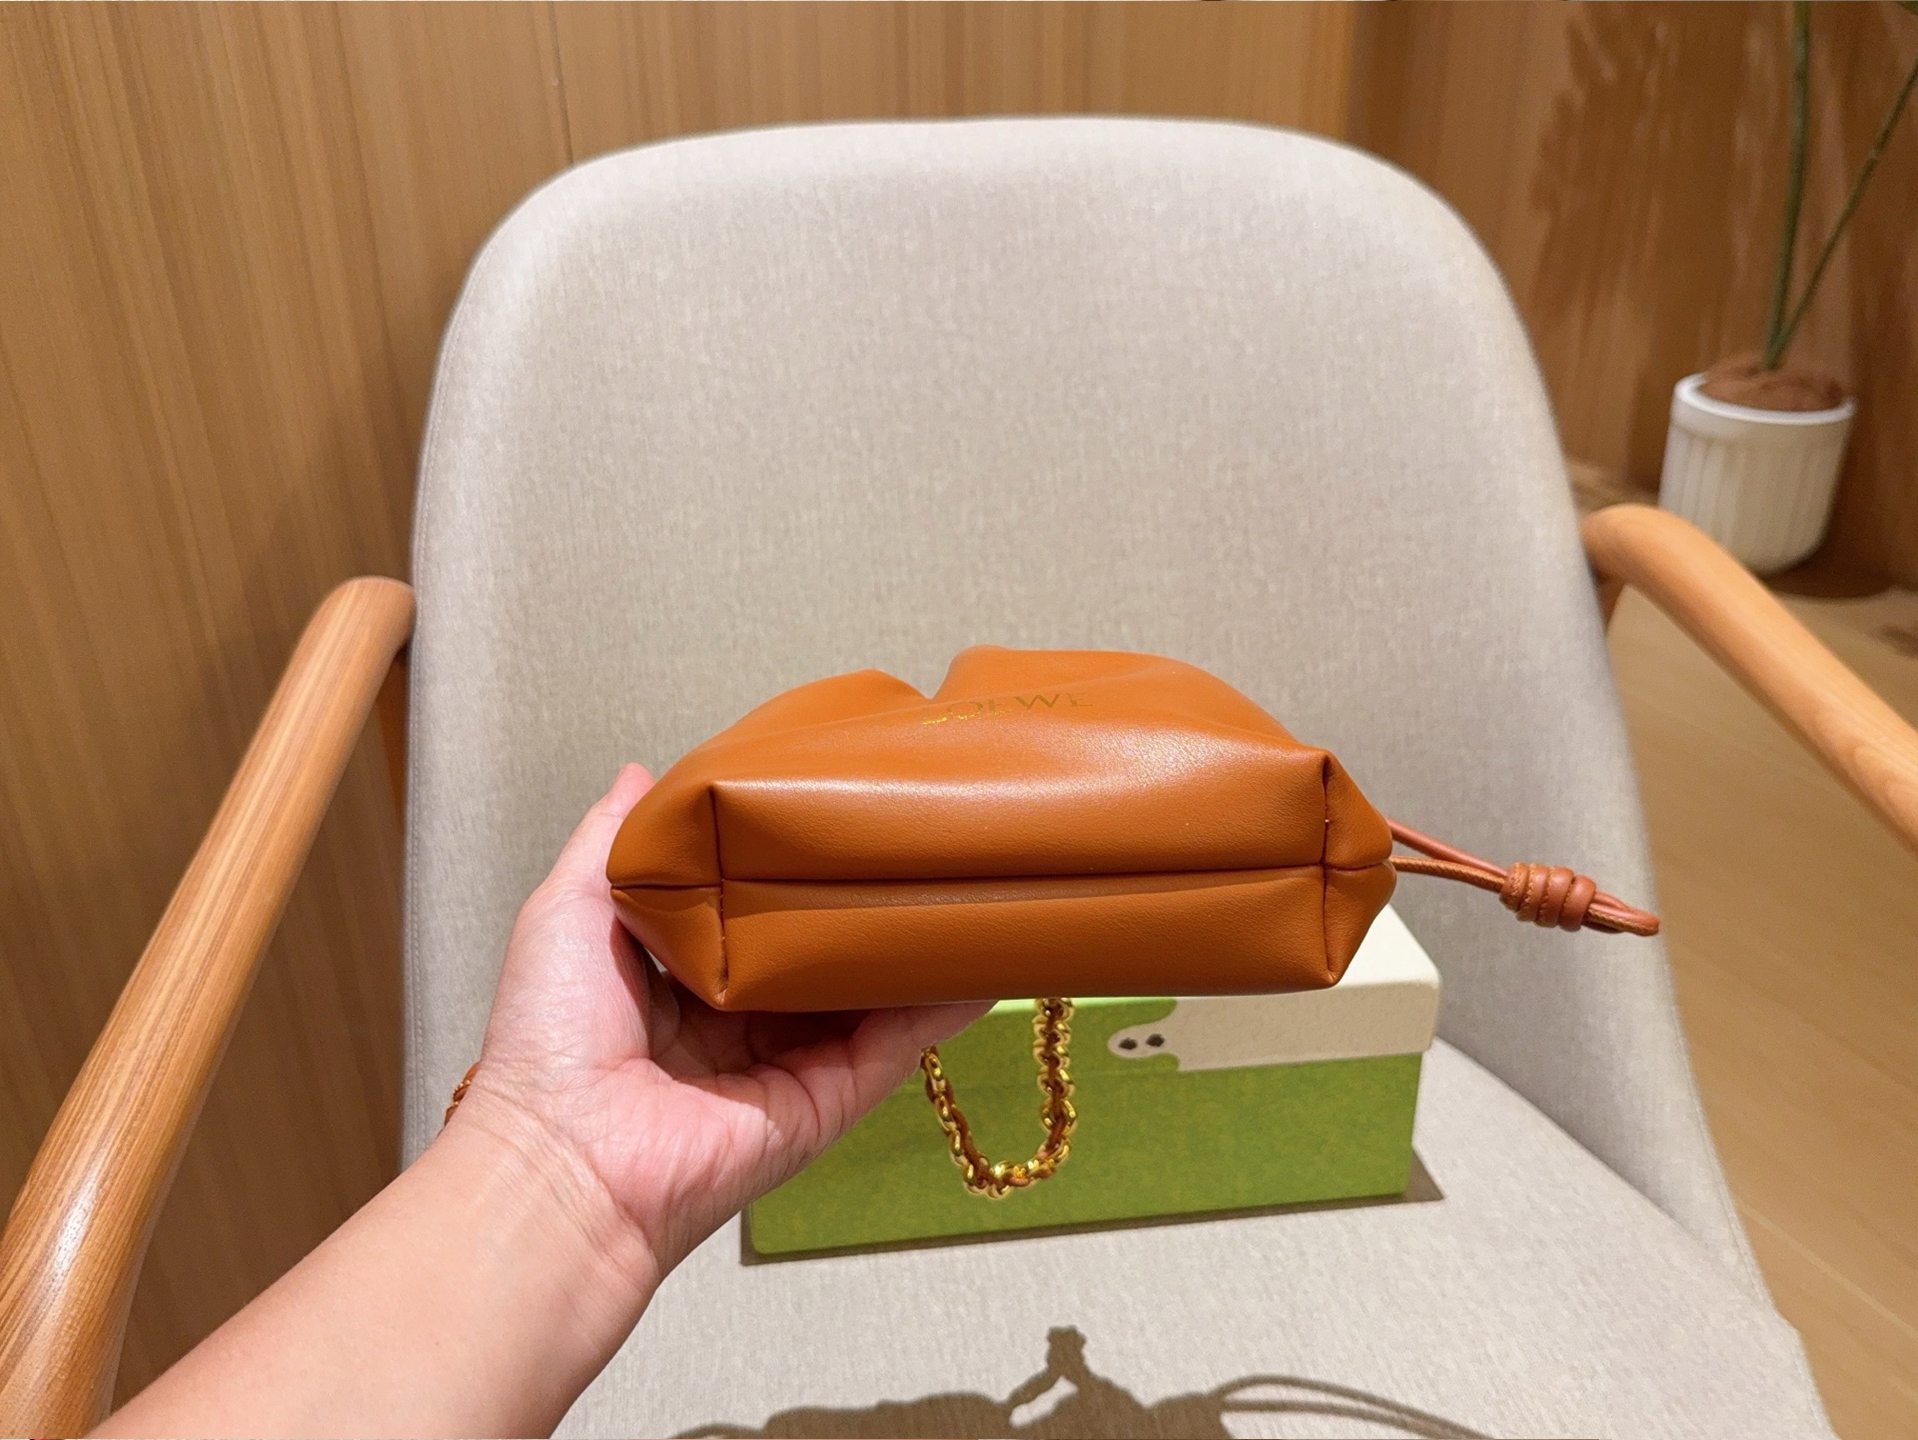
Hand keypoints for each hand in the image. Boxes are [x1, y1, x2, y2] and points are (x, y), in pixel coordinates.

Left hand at [448, 764, 987, 1290]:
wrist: (567, 1158)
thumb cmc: (551, 1040)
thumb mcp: (569, 909)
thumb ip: (612, 840)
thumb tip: (638, 773)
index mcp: (677, 979)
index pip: (751, 913)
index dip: (787, 867)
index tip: (828, 812)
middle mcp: (736, 1023)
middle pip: (817, 955)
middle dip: (858, 905)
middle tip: (907, 840)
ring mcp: (787, 1065)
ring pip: (866, 997)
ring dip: (911, 951)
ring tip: (961, 886)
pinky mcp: (825, 1101)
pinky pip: (891, 1048)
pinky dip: (936, 1008)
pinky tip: (978, 965)